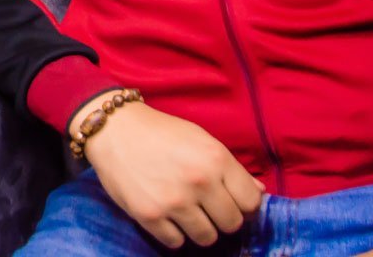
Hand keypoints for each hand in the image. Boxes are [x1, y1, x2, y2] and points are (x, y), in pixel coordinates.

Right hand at [76, 99, 264, 248]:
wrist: (114, 129)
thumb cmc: (161, 132)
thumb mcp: (201, 140)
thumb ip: (231, 169)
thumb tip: (259, 194)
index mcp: (216, 159)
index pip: (251, 203)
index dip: (243, 206)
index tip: (231, 202)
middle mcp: (200, 182)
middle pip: (231, 224)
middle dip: (221, 218)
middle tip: (206, 207)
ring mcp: (174, 201)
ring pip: (207, 238)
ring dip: (199, 228)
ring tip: (185, 212)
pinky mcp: (150, 216)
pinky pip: (176, 242)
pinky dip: (173, 232)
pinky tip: (166, 215)